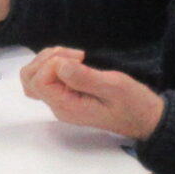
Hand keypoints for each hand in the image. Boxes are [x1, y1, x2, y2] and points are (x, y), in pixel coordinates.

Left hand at [20, 48, 164, 139]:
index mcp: (66, 106)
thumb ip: (84, 78)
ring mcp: (61, 101)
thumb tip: (60, 66)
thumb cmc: (133, 104)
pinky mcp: (66, 95)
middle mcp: (58, 105)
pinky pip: (46, 78)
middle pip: (30, 78)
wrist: (145, 118)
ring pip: (34, 76)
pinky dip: (54, 64)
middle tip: (75, 55)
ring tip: (76, 56)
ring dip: (50, 59)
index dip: (54, 63)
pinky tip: (74, 61)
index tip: (80, 58)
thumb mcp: (114, 87)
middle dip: (47, 59)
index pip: (40, 80)